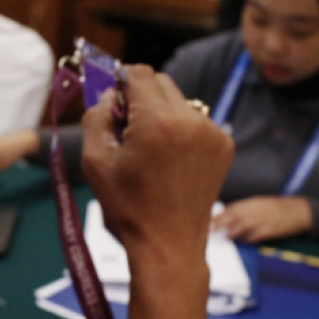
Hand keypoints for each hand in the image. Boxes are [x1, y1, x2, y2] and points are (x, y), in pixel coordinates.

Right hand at [81, 66, 233, 280]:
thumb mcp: (95, 161)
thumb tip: (108, 96)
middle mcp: (190, 119)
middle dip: (140, 96)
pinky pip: (196, 121)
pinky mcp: (224, 145)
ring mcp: (212, 132)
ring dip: (161, 112)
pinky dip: (181, 129)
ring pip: (179, 101)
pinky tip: (170, 158)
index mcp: (158, 121)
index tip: (112, 99)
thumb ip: (96, 117)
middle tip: (126, 127)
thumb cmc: (128, 206)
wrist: (169, 244)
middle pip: (161, 82)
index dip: (120, 80)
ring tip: (150, 148)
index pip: (139, 73)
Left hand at [213, 196, 311, 242]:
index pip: (231, 208)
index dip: (219, 215)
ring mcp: (261, 221)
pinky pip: (252, 237)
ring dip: (230, 233)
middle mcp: (254, 210)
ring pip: (240, 228)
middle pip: (232, 217)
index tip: (208, 221)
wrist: (297, 211)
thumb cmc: (277, 207)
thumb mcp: (260, 202)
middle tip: (209, 231)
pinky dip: (246, 239)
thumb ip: (245, 208)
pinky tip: (242, 240)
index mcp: (251, 202)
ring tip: (223, 237)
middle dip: (219, 224)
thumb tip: (228, 215)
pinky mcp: (268, 231)